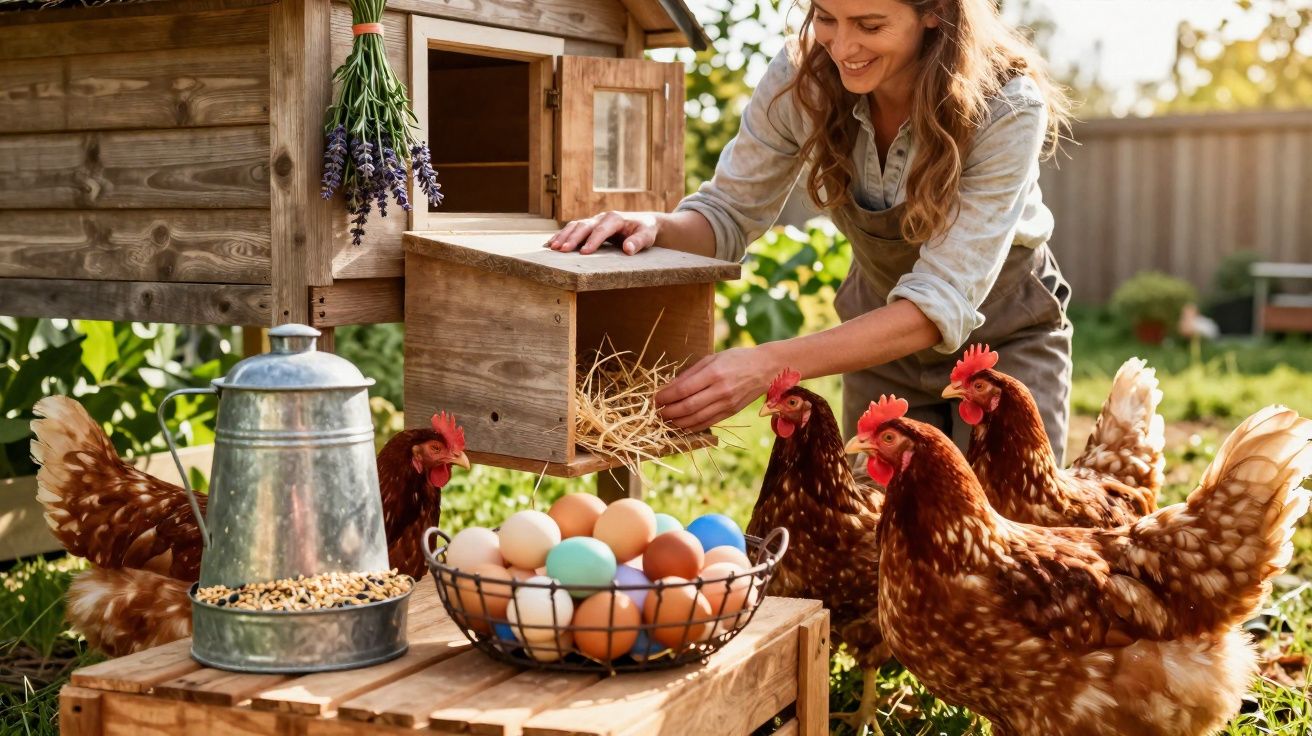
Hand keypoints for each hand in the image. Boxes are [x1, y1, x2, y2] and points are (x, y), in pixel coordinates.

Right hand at [547, 211, 660, 254]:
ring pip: (575, 225)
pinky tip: (551, 244)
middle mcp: (602, 217)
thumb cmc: (646, 230)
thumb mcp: (647, 235)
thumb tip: (628, 249)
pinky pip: (573, 229)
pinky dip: (562, 235)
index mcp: (615, 218)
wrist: (644, 222)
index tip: (584, 252)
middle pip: (584, 226)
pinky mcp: (590, 226)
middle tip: (561, 250)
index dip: (593, 241)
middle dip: (572, 237)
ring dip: (563, 235)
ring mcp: (594, 220)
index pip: (602, 230)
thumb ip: (638, 242)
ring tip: (552, 247)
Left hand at [655, 347, 778, 432]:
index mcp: (714, 373)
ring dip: (677, 422)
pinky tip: (682, 425)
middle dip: (668, 411)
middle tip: (656, 412)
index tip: (656, 398)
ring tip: (665, 420)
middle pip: (688, 407)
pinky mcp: (731, 412)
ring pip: (696, 419)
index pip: (683, 389)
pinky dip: (692, 427)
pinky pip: (708, 423)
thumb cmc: (736, 359)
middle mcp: (720, 390)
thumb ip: (690, 373)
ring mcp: (726, 403)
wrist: (765, 368)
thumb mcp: (712, 358)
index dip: (666, 396)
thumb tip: (669, 387)